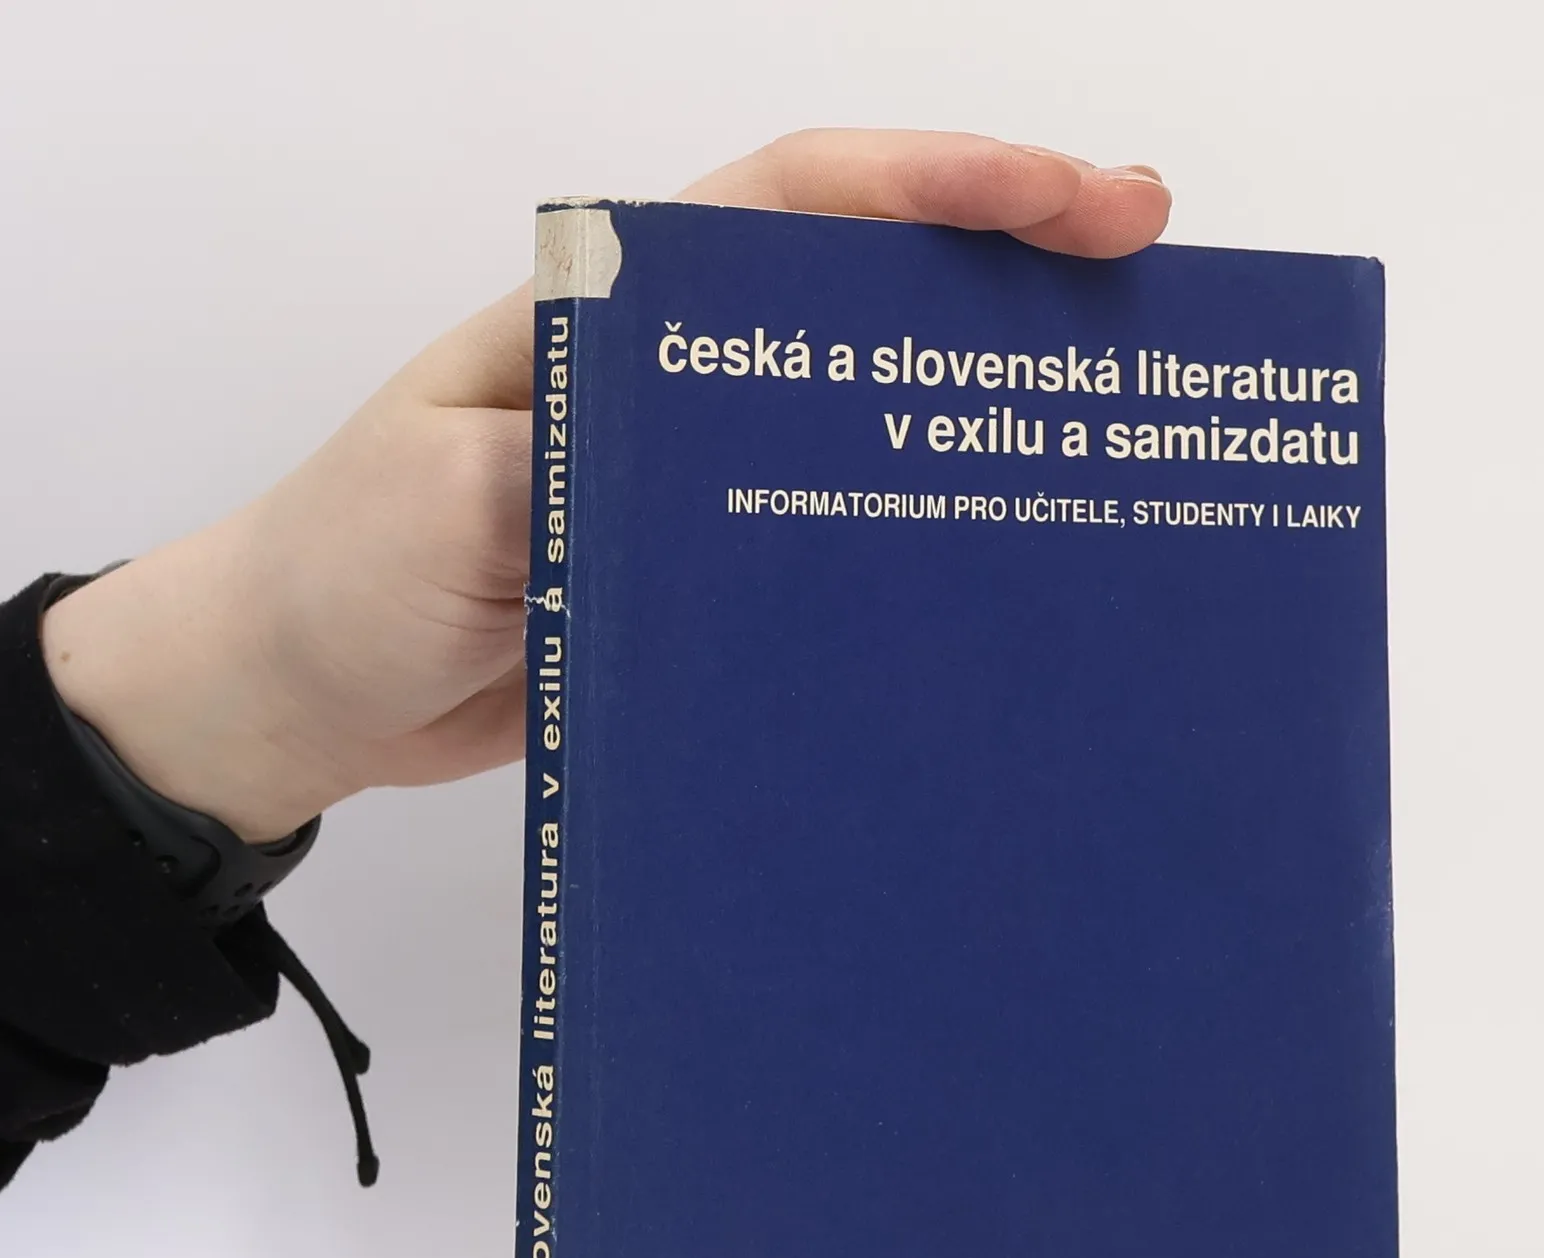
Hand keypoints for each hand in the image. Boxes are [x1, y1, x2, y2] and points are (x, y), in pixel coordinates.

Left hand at [41, 132, 1170, 842]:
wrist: (300, 692)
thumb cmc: (342, 569)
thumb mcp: (437, 502)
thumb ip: (564, 462)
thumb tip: (701, 458)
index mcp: (617, 314)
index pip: (806, 205)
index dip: (950, 187)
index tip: (1082, 201)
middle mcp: (679, 377)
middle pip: (873, 285)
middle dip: (1014, 271)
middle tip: (1149, 295)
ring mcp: (699, 475)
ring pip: (870, 406)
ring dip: (982, 399)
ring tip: (1109, 419)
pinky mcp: (705, 572)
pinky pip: (833, 528)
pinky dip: (916, 529)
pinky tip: (991, 565)